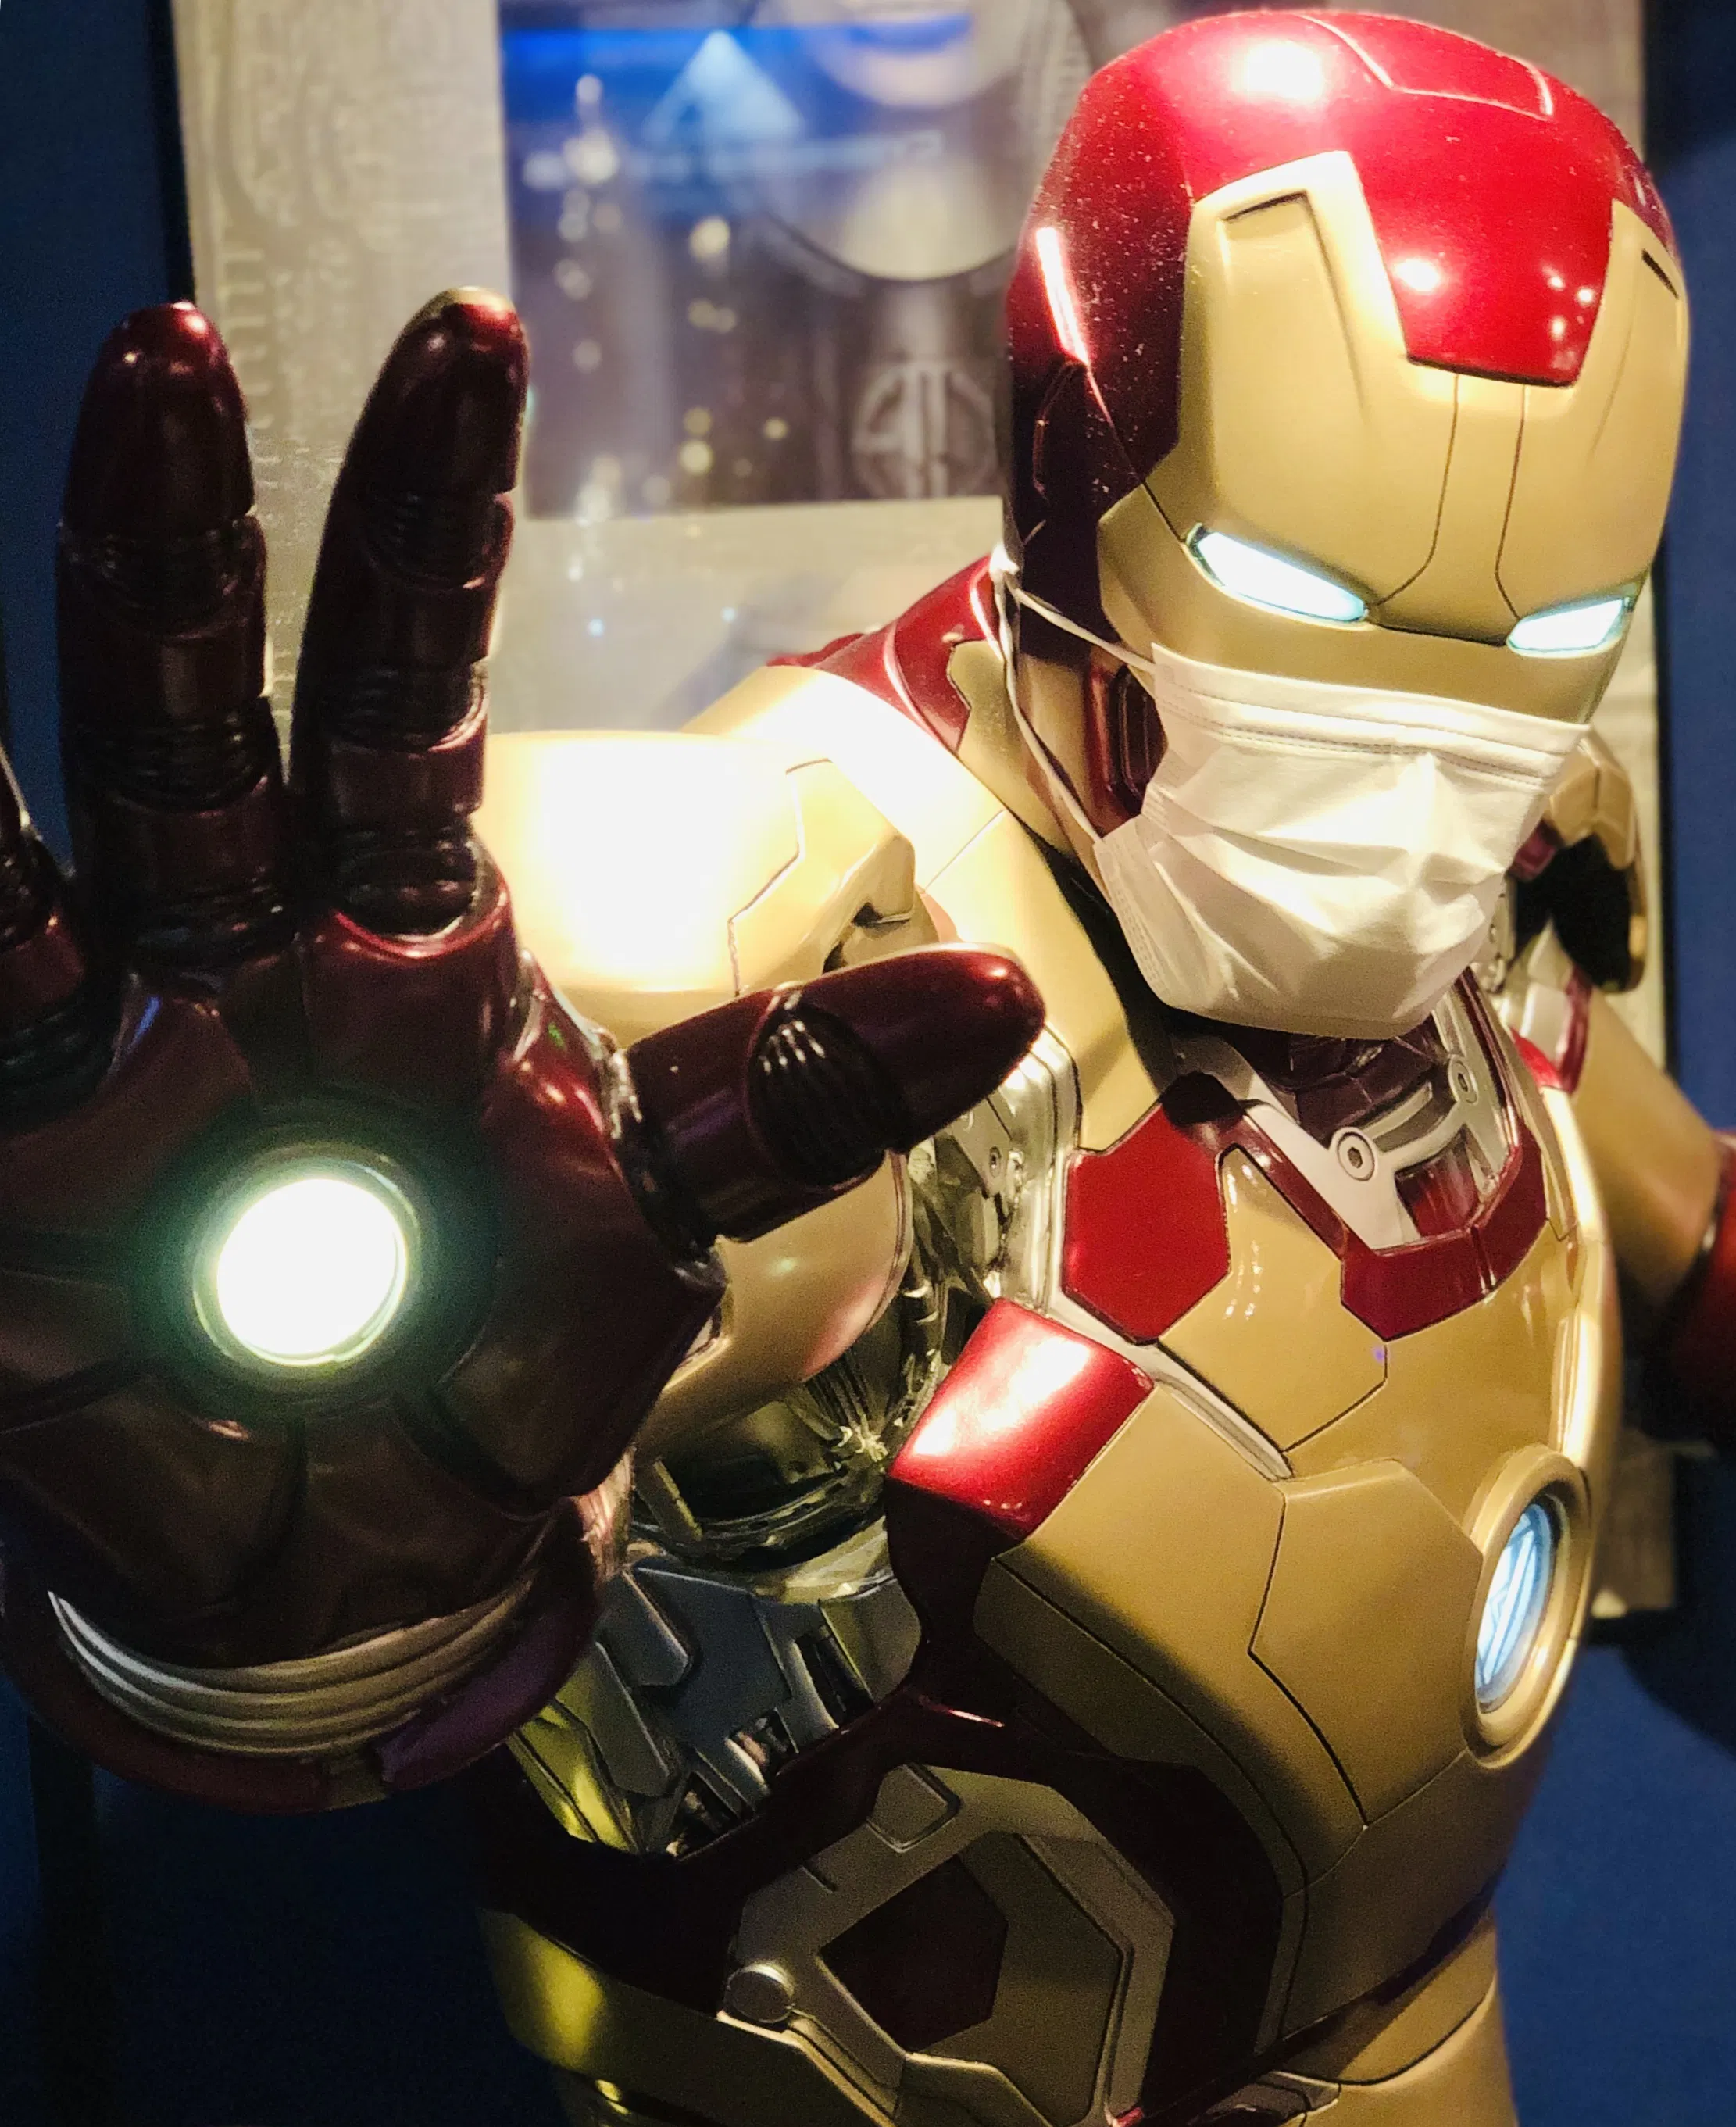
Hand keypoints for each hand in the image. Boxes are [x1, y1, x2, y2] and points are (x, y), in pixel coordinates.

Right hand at [0, 297, 1039, 1807]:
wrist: (368, 1538)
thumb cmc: (504, 1355)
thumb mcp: (662, 1216)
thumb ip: (791, 1100)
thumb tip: (1000, 997)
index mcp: (417, 947)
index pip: (413, 704)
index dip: (428, 533)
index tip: (465, 340)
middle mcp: (261, 958)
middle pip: (222, 720)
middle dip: (194, 543)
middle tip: (176, 349)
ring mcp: (130, 1049)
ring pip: (89, 831)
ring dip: (67, 683)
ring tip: (68, 493)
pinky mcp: (32, 1160)